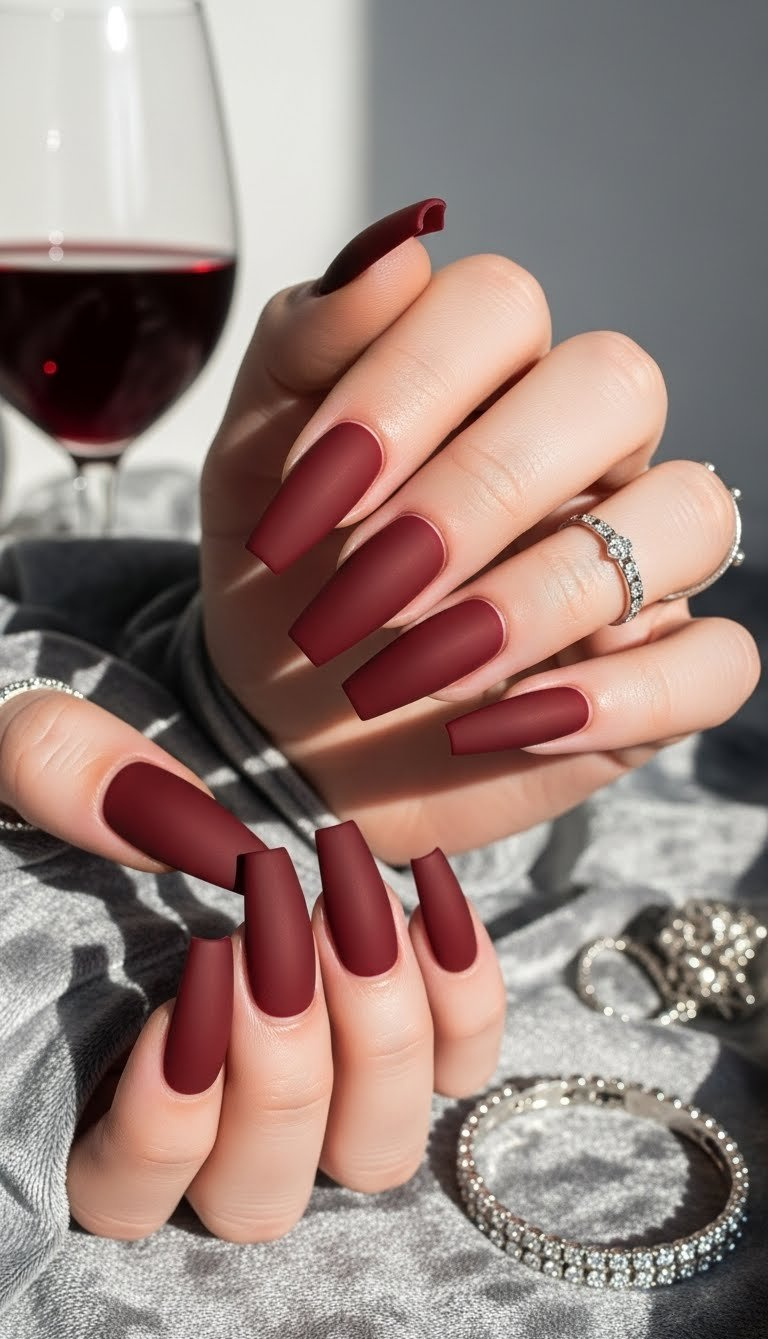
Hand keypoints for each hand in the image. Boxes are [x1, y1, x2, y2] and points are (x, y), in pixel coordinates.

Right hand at [0, 687, 503, 1241]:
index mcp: (97, 1082)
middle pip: (260, 1196)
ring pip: (373, 1156)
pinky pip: (464, 1067)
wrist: (207, 731)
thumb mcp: (30, 749)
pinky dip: (465, 993)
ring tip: (349, 899)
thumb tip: (166, 816)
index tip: (193, 977)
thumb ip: (55, 768)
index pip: (125, 1193)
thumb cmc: (89, 769)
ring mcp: (330, 1080)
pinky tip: (427, 885)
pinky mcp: (419, 1028)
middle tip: (270, 922)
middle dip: (279, 1066)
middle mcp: (222, 1112)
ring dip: (373, 1034)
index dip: (162, 1127)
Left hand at [200, 199, 759, 865]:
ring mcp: (635, 563)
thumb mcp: (254, 473)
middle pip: (615, 385)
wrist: (289, 736)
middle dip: (479, 489)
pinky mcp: (660, 675)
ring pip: (687, 513)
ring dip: (539, 598)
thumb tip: (397, 242)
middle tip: (366, 586)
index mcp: (485, 384)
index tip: (308, 496)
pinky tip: (506, 724)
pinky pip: (715, 661)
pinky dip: (620, 696)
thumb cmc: (286, 589)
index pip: (501, 305)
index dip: (407, 386)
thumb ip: (302, 350)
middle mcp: (579, 456)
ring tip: (418, 671)